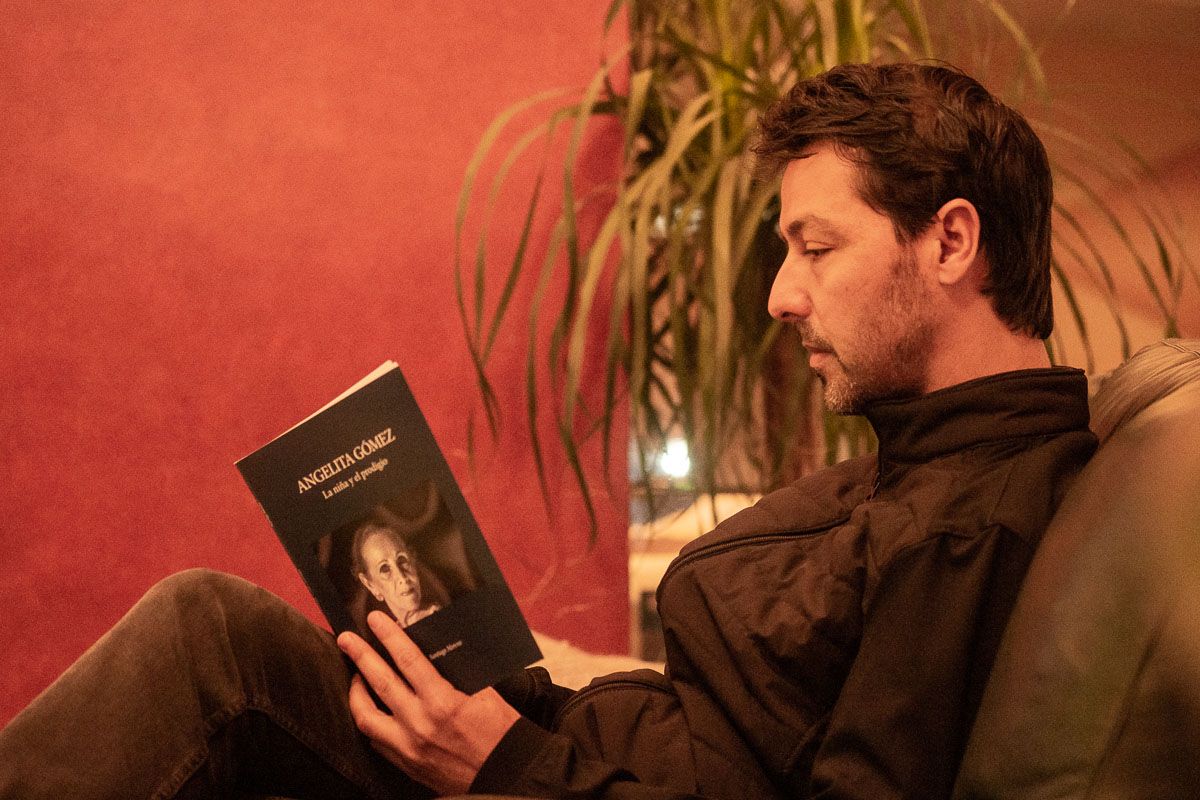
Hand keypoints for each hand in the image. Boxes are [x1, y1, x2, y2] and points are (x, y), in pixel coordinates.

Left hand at [337, 611, 520, 794]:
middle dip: (360, 656)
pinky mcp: (406, 764)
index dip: (389, 636)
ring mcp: (408, 747)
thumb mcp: (484, 693)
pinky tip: (371, 709)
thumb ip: (457, 672)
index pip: (407, 660)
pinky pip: (375, 739)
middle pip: (380, 682)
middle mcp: (420, 724)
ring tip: (355, 676)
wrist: (506, 773)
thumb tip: (436, 649)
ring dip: (356, 692)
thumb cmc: (500, 732)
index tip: (375, 620)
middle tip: (346, 639)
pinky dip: (370, 720)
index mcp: (442, 702)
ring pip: (366, 716)